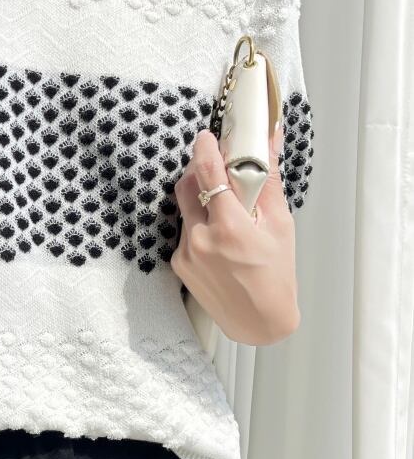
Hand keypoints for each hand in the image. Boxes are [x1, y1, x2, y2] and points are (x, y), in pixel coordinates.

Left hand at [171, 123, 300, 345]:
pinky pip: (185, 231)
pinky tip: (219, 240)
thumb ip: (268, 181)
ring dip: (202, 202)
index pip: (207, 173)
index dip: (204, 149)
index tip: (205, 136)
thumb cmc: (276, 276)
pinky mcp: (178, 263)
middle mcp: (201, 239)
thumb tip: (269, 142)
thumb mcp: (280, 225)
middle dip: (199, 172)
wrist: (259, 322)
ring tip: (228, 216)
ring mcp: (186, 252)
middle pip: (186, 186)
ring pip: (186, 210)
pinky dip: (199, 226)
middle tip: (217, 170)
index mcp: (229, 227)